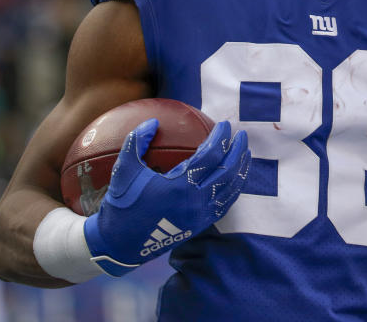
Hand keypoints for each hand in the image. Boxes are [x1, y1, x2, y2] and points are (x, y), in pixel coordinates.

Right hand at [83, 118, 249, 275]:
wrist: (120, 243)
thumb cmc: (122, 203)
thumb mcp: (124, 169)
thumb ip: (136, 140)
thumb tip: (153, 121)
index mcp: (179, 186)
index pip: (210, 156)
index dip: (221, 138)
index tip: (225, 124)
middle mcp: (195, 202)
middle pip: (228, 171)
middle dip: (238, 151)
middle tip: (242, 135)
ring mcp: (200, 216)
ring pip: (231, 190)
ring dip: (241, 170)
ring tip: (246, 154)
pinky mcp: (200, 225)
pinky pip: (225, 205)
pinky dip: (234, 190)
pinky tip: (235, 180)